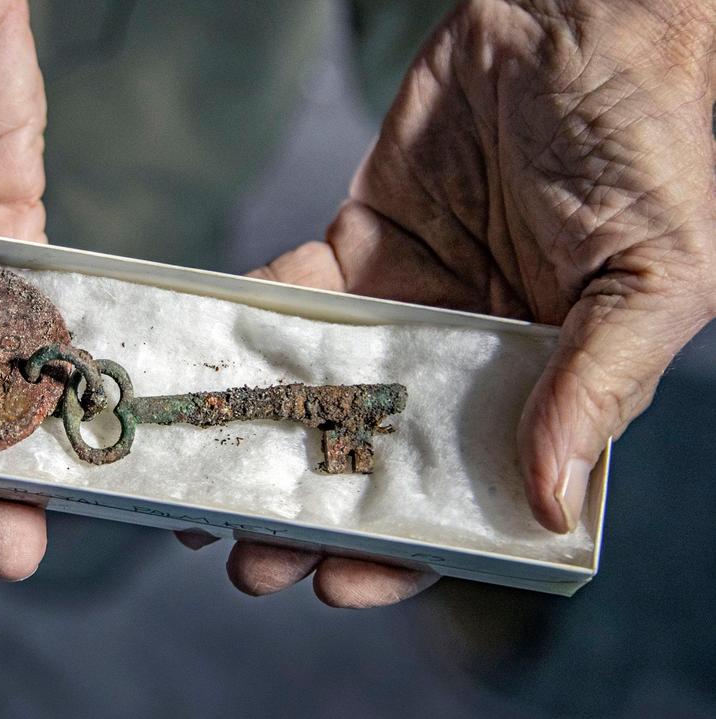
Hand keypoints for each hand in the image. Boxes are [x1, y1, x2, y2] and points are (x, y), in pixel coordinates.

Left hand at [198, 0, 715, 606]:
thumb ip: (597, 384)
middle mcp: (463, 363)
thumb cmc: (643, 148)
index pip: (466, 496)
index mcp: (543, 389)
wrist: (577, 23)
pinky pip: (291, 299)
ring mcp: (404, 307)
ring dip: (261, 443)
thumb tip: (551, 501)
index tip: (337, 581)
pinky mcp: (358, 246)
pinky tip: (209, 371)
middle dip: (307, 515)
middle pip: (373, 460)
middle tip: (244, 556)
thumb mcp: (651, 275)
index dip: (403, 549)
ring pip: (319, 393)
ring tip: (202, 488)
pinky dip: (248, 333)